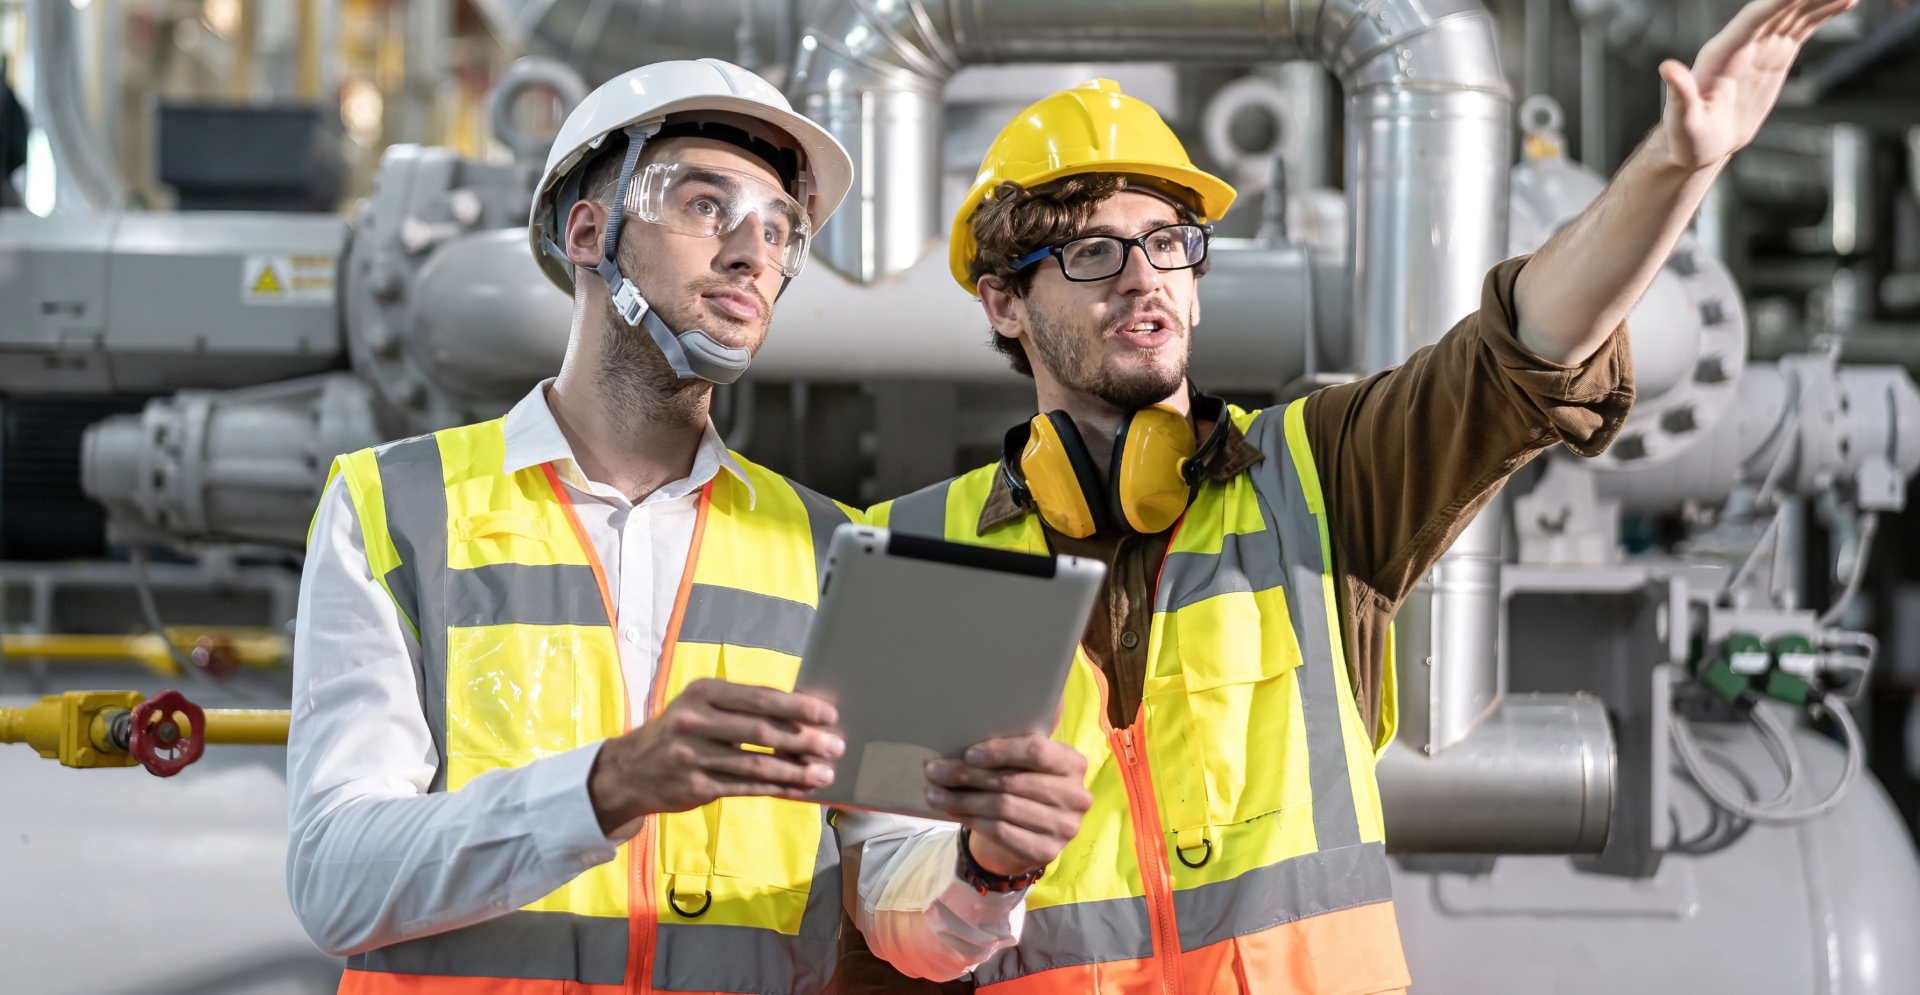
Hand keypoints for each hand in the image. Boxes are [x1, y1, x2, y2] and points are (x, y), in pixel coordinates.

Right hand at [588, 678, 842, 834]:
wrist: (630, 769)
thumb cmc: (681, 731)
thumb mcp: (702, 706)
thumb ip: (744, 707)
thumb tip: (802, 715)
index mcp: (703, 692)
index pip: (760, 698)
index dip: (798, 706)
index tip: (828, 714)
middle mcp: (695, 721)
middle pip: (762, 731)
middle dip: (805, 739)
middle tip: (836, 746)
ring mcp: (693, 756)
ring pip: (757, 764)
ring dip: (797, 770)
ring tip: (826, 773)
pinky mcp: (695, 787)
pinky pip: (746, 788)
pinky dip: (778, 788)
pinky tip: (800, 789)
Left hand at [925, 734, 1091, 877]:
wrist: (1030, 835)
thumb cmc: (1024, 784)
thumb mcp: (1027, 758)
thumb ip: (1029, 731)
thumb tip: (1047, 694)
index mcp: (1073, 763)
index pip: (1037, 752)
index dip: (1001, 751)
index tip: (967, 753)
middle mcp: (1076, 796)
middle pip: (1012, 782)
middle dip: (967, 775)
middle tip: (934, 771)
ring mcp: (1064, 826)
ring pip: (1002, 808)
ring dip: (962, 800)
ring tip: (934, 793)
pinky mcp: (1047, 851)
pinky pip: (1000, 831)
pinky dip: (971, 820)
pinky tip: (952, 811)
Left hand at [1657, 0, 1855, 168]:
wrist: (1701, 144)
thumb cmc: (1686, 138)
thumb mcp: (1681, 122)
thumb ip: (1678, 95)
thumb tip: (1667, 68)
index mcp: (1719, 55)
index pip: (1751, 21)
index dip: (1775, 3)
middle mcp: (1741, 44)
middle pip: (1777, 9)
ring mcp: (1760, 48)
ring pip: (1793, 14)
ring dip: (1819, 0)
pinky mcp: (1774, 56)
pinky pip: (1801, 28)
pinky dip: (1822, 14)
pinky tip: (1845, 2)